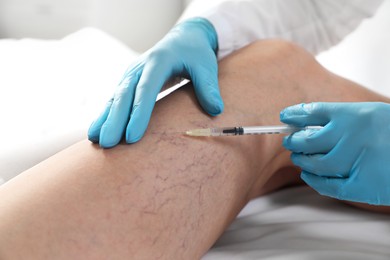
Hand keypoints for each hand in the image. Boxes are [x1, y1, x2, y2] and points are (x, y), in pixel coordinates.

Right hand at [88, 18, 223, 147]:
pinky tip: (96, 131)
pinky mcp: (128, 82)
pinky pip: (114, 100)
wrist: (183, 39)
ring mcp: (131, 74)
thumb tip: (216, 110)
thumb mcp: (206, 66)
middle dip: (114, 120)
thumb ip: (209, 87)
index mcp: (158, 61)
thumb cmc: (195, 54)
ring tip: (95, 140)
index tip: (132, 136)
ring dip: (105, 119)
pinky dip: (105, 115)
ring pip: (115, 98)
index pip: (146, 89)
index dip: (139, 113)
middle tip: (107, 144)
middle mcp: (140, 67)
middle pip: (124, 95)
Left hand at [280, 102, 389, 204]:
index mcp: (355, 114)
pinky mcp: (362, 186)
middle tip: (289, 141)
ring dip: (302, 159)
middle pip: (308, 139)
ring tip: (298, 156)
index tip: (285, 116)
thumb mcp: (372, 114)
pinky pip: (327, 185)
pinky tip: (307, 175)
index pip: (313, 112)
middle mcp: (352, 136)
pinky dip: (313, 180)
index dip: (295, 114)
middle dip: (294, 140)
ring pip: (314, 163)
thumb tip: (305, 122)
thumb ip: (342, 118)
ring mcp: (356, 161)